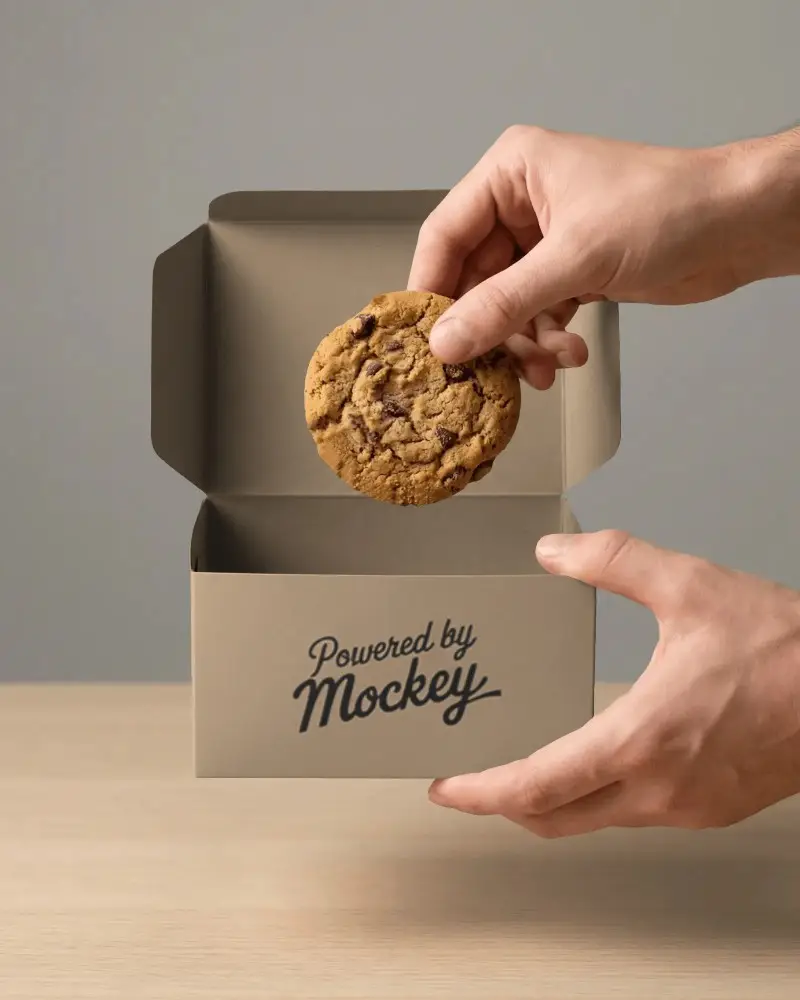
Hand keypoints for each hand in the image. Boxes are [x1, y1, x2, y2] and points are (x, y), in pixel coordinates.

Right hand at [409, 125, 799, 387]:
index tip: (424, 341)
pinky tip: (569, 354)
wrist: (737, 226)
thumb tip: (446, 343)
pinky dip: (546, 341)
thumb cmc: (667, 209)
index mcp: (511, 173)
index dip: (431, 290)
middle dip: (489, 327)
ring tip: (546, 365)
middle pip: (473, 279)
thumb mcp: (575, 259)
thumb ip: (505, 303)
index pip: (445, 235)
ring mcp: (545, 242)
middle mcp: (521, 205)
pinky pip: (536, 315)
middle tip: (490, 369)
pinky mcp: (569, 272)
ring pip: (504, 305)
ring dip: (522, 342)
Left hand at [429, 530, 799, 836]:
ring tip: (524, 766)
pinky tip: (596, 762)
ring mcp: (686, 807)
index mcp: (640, 740)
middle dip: (504, 803)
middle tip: (472, 782)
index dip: (481, 792)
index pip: (537, 787)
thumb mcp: (689, 586)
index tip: (447, 788)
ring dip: (551, 801)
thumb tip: (555, 552)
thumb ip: (613, 562)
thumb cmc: (786, 650)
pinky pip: (634, 814)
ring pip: (594, 821)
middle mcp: (658, 788)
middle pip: (554, 819)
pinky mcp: (710, 808)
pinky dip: (598, 798)